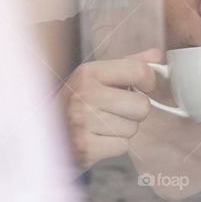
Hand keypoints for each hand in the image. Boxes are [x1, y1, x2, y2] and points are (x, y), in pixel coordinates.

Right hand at [58, 48, 161, 169]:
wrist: (44, 135)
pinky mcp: (85, 146)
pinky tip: (98, 139)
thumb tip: (156, 55)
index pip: (139, 70)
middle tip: (116, 111)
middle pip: (142, 105)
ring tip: (102, 125)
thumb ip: (128, 65)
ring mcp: (82, 121)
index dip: (149, 82)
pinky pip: (123, 145)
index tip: (142, 87)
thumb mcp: (96, 78)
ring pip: (133, 127)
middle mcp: (84, 94)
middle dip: (135, 111)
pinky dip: (115, 145)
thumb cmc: (76, 104)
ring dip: (123, 129)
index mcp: (88, 72)